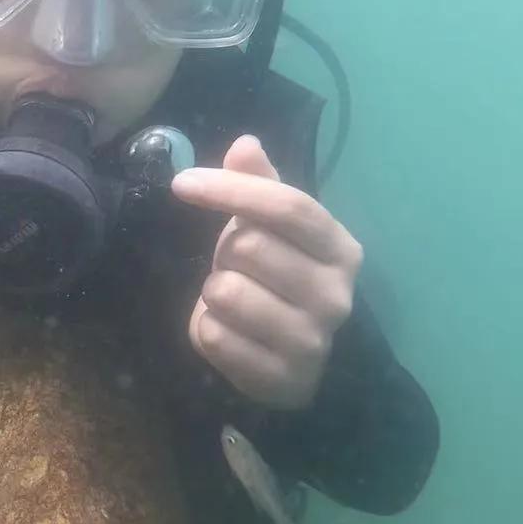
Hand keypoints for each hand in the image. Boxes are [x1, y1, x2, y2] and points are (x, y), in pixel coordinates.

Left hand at [169, 134, 361, 409]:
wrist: (302, 361)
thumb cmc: (283, 279)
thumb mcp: (278, 229)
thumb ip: (262, 185)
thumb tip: (245, 144)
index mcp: (341, 249)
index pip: (287, 206)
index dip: (230, 189)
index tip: (181, 183)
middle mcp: (337, 296)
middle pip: (247, 246)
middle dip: (225, 253)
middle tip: (237, 267)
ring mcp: (312, 341)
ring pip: (225, 292)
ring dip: (213, 293)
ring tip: (234, 302)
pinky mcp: (281, 379)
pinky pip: (213, 337)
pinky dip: (206, 330)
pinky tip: (230, 333)